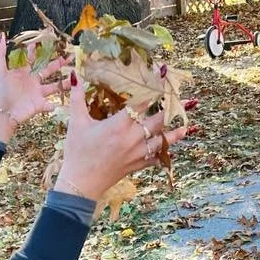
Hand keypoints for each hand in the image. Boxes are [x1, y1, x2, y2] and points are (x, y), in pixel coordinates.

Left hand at [0, 33, 67, 141]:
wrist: (2, 112)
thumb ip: (1, 53)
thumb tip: (1, 36)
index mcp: (23, 72)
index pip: (32, 58)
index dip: (38, 50)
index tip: (45, 41)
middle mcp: (32, 81)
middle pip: (47, 71)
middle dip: (58, 64)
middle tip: (68, 57)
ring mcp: (37, 93)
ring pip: (54, 87)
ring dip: (64, 84)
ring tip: (74, 79)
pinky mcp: (39, 105)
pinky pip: (49, 105)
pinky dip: (54, 105)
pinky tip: (59, 103)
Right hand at [53, 79, 188, 200]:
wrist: (81, 184)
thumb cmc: (77, 153)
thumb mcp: (76, 123)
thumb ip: (77, 99)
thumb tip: (74, 76)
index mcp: (119, 125)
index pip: (142, 103)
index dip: (153, 90)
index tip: (162, 78)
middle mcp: (133, 138)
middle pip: (158, 121)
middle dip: (169, 110)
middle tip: (183, 102)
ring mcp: (137, 153)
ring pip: (162, 141)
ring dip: (174, 134)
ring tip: (186, 127)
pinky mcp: (136, 165)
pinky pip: (155, 159)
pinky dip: (162, 155)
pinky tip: (169, 151)